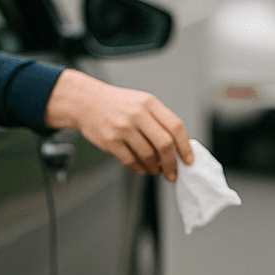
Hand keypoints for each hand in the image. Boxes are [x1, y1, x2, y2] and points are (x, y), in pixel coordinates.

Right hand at [44, 69, 192, 180]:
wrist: (86, 101)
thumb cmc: (117, 104)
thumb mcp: (142, 102)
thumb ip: (160, 121)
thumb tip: (178, 147)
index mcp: (149, 103)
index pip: (176, 127)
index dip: (185, 147)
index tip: (189, 160)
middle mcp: (137, 114)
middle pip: (165, 145)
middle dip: (172, 163)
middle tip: (173, 172)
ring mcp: (123, 128)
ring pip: (148, 156)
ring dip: (155, 167)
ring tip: (155, 169)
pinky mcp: (110, 141)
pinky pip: (130, 161)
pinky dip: (139, 168)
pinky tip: (141, 168)